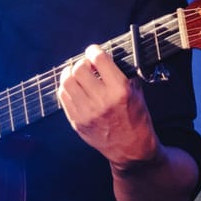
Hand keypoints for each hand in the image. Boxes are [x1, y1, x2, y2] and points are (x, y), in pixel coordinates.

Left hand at [56, 44, 162, 169]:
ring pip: (67, 82)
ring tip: (76, 74)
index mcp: (120, 90)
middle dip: (81, 63)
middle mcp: (101, 100)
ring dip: (70, 74)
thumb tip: (106, 59)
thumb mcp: (138, 93)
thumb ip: (123, 74)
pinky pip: (63, 97)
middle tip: (86, 65)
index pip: (99, 60)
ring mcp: (87, 112)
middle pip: (79, 69)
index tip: (93, 51)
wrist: (131, 149)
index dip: (93, 51)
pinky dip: (66, 88)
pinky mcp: (77, 122)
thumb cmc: (136, 120)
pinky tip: (74, 88)